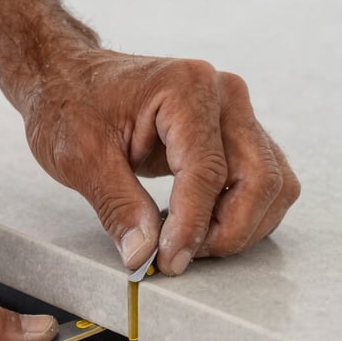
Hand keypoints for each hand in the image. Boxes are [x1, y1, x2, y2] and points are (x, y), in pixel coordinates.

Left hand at [23, 49, 299, 274]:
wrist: (69, 78)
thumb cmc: (70, 106)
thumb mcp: (81, 158)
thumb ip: (118, 206)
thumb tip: (144, 254)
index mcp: (186, 88)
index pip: (207, 172)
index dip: (191, 226)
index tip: (169, 262)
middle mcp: (224, 94)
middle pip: (259, 179)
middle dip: (228, 231)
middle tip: (181, 258)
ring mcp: (236, 112)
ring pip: (272, 183)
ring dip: (241, 226)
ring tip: (188, 243)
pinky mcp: (235, 132)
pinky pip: (262, 180)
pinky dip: (243, 213)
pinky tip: (201, 227)